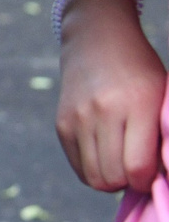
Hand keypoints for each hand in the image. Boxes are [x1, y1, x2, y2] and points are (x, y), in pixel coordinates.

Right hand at [56, 0, 167, 194]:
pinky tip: (106, 155)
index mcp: (137, 105)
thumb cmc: (142, 73)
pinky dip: (95, 171)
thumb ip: (162, 137)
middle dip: (130, 182)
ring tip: (122, 162)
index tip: (153, 173)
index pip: (138, 168)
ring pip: (94, 178)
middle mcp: (103, 112)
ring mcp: (78, 117)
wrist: (98, 39)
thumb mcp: (162, 98)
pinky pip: (79, 168)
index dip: (148, 182)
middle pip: (114, 177)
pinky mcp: (62, 123)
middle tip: (138, 167)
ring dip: (112, 179)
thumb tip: (158, 178)